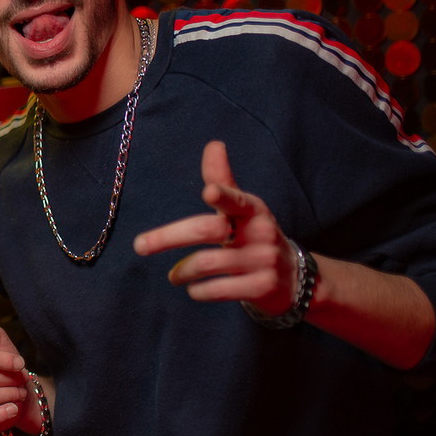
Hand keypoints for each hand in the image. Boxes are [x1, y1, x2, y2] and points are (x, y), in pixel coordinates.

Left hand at [134, 140, 298, 316]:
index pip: (236, 199)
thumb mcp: (244, 208)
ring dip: (182, 272)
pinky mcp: (262, 287)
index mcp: (252, 209)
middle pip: (206, 231)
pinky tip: (194, 289)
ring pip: (206, 263)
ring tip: (174, 276)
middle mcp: (260, 232)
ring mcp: (263, 261)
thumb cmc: (256, 237)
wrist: (295, 279)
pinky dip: (199, 291)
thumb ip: (224, 180)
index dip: (222, 195)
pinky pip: (218, 289)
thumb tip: (213, 144)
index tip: (207, 192)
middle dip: (168, 237)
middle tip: (140, 245)